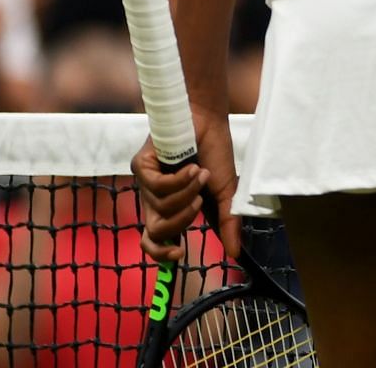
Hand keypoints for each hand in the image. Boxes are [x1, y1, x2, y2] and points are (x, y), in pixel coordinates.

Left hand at [131, 111, 241, 262]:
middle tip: (199, 203)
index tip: (182, 252)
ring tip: (202, 173)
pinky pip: (157, 187)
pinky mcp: (140, 166)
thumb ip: (227, 222)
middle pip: (154, 231)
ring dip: (187, 192)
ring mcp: (145, 184)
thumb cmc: (215, 154)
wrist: (208, 121)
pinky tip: (193, 167)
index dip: (162, 254)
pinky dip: (180, 180)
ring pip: (160, 208)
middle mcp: (154, 200)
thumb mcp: (226, 193)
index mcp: (171, 209)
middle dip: (181, 220)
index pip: (155, 242)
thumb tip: (234, 254)